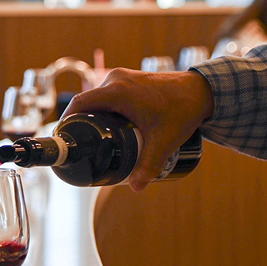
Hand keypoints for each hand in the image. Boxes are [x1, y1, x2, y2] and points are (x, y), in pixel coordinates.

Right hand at [63, 68, 214, 191]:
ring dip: (95, 116)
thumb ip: (148, 165)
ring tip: (96, 139)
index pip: (79, 104)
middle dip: (82, 123)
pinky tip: (111, 125)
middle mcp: (117, 80)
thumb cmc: (182, 110)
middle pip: (87, 103)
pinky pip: (109, 93)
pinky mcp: (131, 80)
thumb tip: (136, 187)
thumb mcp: (163, 141)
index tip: (64, 137)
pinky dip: (105, 108)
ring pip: (99, 98)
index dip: (67, 120)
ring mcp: (124, 77)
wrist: (201, 90)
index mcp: (117, 91)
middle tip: (83, 145)